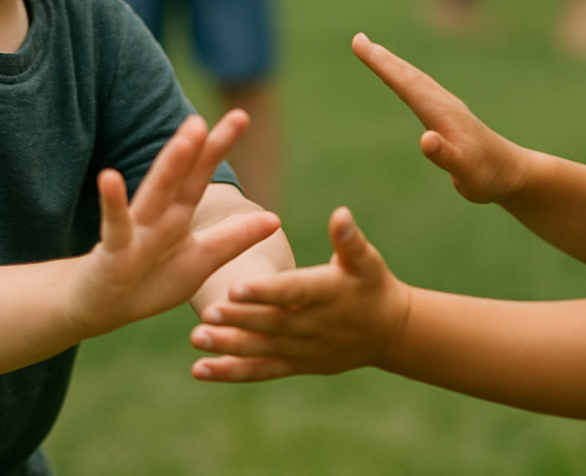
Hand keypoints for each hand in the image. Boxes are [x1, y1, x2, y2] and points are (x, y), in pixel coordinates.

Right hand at [66, 111, 281, 337]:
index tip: (242, 116)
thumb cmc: (150, 281)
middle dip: (206, 146)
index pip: (201, 175)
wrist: (100, 306)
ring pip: (157, 192)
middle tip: (236, 116)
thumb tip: (275, 219)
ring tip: (189, 135)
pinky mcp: (114, 251)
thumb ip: (230, 240)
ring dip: (172, 163)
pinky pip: (116, 225)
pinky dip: (113, 202)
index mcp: (178, 215)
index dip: (219, 147)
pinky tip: (109, 176)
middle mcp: (158, 215)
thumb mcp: (198, 262)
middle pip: (185, 176)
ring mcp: (136, 230)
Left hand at [190, 206, 409, 380]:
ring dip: (228, 347)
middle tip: (206, 313)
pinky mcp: (296, 365)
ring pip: (262, 350)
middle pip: (271, 323)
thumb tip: (341, 213)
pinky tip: (201, 370)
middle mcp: (314, 325)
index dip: (265, 291)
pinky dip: (232, 372)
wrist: (389, 331)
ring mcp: (303, 349)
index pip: (293, 292)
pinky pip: (261, 371)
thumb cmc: (371, 284)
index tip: (235, 287)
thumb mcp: (366, 260)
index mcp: (328, 294)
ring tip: (196, 339)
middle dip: (238, 320)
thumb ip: (349, 240)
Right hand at [352, 32, 527, 204]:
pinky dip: (404, 78)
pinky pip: (419, 89)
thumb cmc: (487, 175)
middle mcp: (443, 104)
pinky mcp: (447, 115)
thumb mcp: (466, 171)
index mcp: (442, 113)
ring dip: (393, 65)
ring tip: (374, 52)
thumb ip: (446, 156)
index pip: (405, 83)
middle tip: (359, 40)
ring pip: (415, 79)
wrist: (512, 174)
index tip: (360, 43)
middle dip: (382, 58)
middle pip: (408, 75)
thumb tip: (425, 139)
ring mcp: (446, 108)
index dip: (381, 64)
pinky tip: (401, 79)